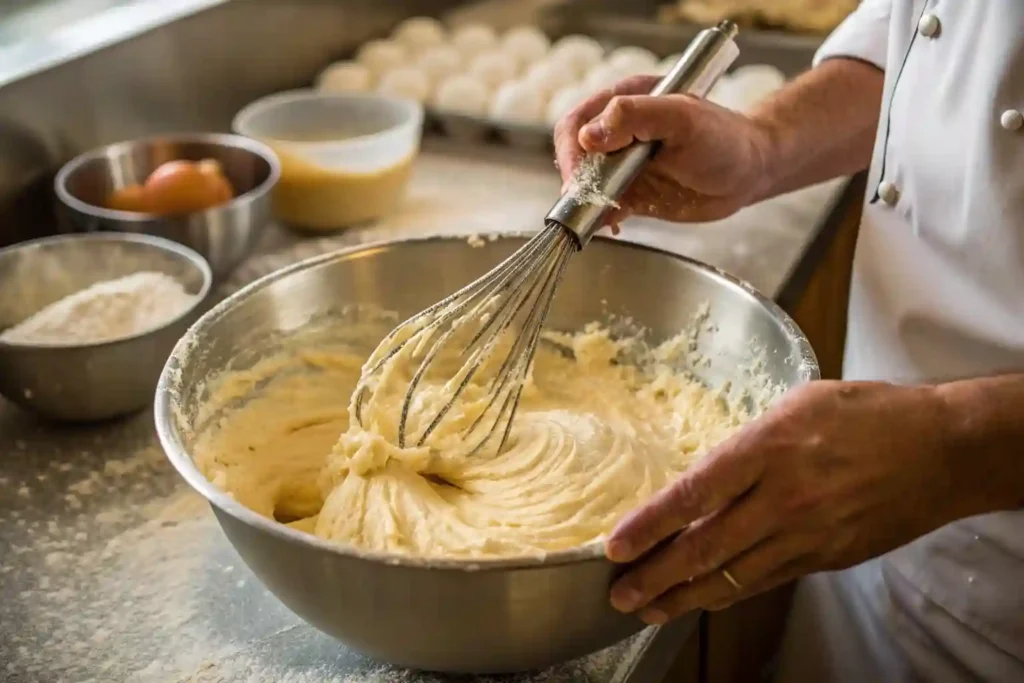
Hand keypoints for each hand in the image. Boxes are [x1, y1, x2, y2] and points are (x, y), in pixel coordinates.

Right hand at [553, 75, 774, 229]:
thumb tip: (589, 136)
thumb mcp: (683, 118)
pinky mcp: (632, 192)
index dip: (572, 149)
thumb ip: (636, 117)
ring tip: (600, 216)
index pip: (578, 122)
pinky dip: (600, 218)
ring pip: (585, 183)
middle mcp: (618, 133)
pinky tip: (612, 225)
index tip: (579, 175)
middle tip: (586, 200)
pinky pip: (603, 206)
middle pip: (575, 155)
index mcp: (625, 102)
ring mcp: (623, 164)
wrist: (750, 172)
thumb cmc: (724, 137)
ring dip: (585, 202)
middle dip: (575, 179)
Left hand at [604, 380, 968, 624]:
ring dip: (684, 597)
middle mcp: (783, 498)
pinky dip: (729, 593)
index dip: (649, 525)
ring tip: (648, 608)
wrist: (941, 449)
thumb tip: (705, 480)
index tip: (615, 545)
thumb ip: (746, 443)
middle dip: (655, 577)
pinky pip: (765, 581)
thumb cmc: (869, 414)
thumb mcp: (797, 404)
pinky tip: (704, 599)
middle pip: (705, 548)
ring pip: (732, 577)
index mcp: (769, 449)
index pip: (693, 494)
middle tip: (618, 594)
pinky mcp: (826, 558)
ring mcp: (807, 535)